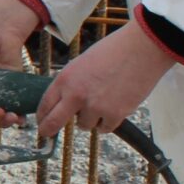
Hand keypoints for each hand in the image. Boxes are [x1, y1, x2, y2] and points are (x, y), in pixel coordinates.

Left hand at [34, 21, 175, 137]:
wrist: (141, 49)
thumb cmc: (112, 51)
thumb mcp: (81, 64)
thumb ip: (71, 83)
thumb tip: (65, 101)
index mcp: (65, 79)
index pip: (45, 104)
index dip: (41, 116)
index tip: (41, 122)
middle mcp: (76, 95)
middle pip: (54, 122)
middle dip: (48, 130)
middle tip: (47, 134)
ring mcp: (96, 107)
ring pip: (84, 126)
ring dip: (89, 119)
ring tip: (101, 103)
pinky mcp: (115, 115)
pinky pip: (104, 128)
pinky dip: (107, 122)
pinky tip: (113, 109)